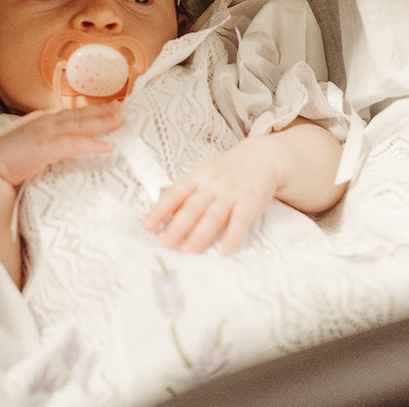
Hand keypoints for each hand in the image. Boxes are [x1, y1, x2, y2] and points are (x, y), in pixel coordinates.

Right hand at [0, 101, 123, 187]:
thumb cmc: (6, 161)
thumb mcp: (29, 147)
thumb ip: (44, 144)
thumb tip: (57, 148)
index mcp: (40, 120)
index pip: (69, 114)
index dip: (89, 110)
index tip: (107, 108)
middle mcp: (44, 122)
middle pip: (78, 115)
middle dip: (101, 112)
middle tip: (121, 108)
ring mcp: (45, 133)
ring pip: (79, 125)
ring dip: (101, 122)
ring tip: (119, 121)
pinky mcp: (46, 147)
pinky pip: (74, 144)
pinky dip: (91, 144)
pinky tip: (107, 147)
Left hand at [142, 136, 280, 254]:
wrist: (261, 157)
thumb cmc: (226, 169)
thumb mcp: (203, 173)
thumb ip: (186, 191)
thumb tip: (163, 210)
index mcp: (197, 177)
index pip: (175, 194)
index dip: (160, 210)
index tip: (147, 225)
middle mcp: (212, 185)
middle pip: (192, 208)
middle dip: (177, 227)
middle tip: (165, 244)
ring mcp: (231, 193)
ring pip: (213, 217)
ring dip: (200, 235)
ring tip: (187, 251)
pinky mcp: (250, 202)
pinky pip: (240, 222)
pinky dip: (233, 237)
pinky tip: (226, 251)